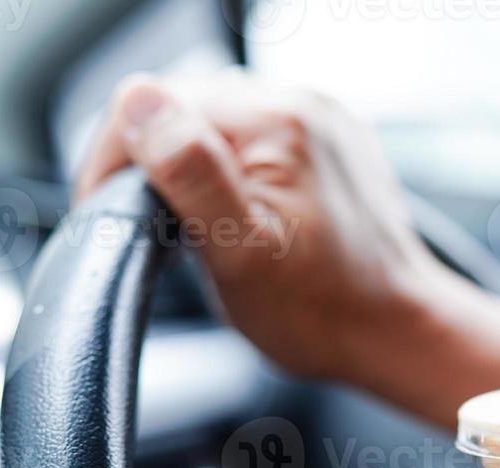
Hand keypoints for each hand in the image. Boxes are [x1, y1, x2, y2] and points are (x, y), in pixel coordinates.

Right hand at [75, 70, 458, 384]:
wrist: (397, 333)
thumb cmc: (322, 313)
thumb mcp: (239, 254)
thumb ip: (189, 172)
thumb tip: (139, 102)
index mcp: (275, 122)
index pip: (152, 105)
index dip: (112, 161)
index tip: (101, 215)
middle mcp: (302, 105)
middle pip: (184, 106)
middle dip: (150, 162)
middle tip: (145, 229)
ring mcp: (321, 121)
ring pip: (215, 119)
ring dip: (190, 164)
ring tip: (190, 223)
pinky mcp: (331, 142)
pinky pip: (256, 135)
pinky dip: (232, 167)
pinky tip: (236, 210)